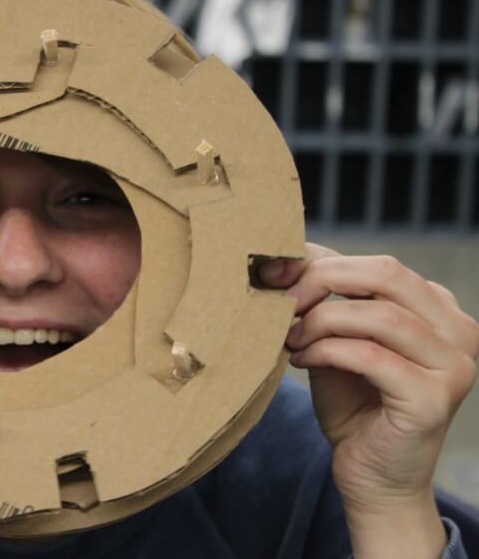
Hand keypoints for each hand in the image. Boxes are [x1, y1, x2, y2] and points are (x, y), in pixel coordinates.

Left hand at [260, 244, 477, 557]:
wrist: (373, 475)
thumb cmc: (353, 402)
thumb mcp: (335, 338)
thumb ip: (323, 298)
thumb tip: (282, 256)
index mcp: (437, 308)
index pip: (379, 264)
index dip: (320, 261)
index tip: (274, 274)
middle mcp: (457, 330)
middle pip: (386, 274)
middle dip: (322, 281)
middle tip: (281, 301)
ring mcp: (454, 365)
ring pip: (379, 314)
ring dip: (320, 321)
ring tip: (290, 338)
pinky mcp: (434, 399)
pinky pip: (371, 356)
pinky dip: (327, 351)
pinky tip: (301, 361)